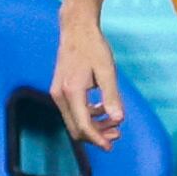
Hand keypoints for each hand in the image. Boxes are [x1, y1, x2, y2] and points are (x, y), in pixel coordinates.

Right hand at [49, 15, 125, 150]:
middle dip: (96, 136)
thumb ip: (112, 96)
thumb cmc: (93, 46)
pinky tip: (103, 110)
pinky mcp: (60, 90)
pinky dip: (88, 116)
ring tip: (114, 124)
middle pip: (76, 128)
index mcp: (71, 91)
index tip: (110, 146)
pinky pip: (73, 111)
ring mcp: (58, 93)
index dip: (97, 139)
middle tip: (117, 134)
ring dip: (93, 127)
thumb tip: (119, 119)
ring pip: (74, 121)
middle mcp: (60, 95)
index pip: (83, 125)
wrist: (76, 29)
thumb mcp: (107, 70)